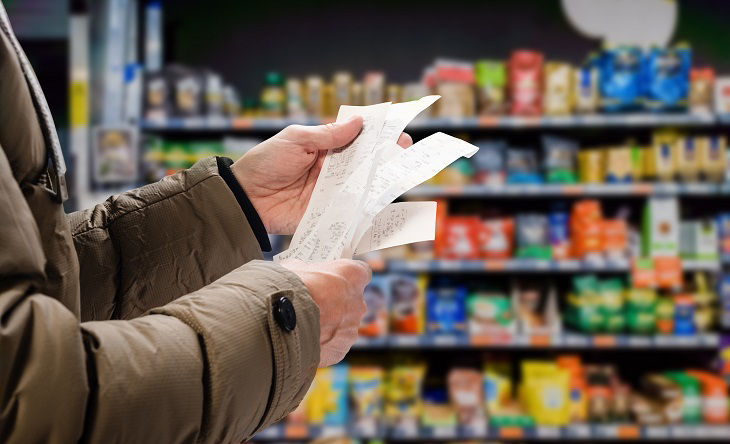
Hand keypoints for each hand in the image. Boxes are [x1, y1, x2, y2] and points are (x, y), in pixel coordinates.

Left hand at [231, 117, 413, 233]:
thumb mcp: (296, 140)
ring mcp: (332, 192)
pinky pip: (352, 211)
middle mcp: (333, 169)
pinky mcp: (328, 213)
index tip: (397, 132)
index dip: (377, 135)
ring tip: (400, 175)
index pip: (357, 139)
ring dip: (381, 181)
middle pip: (365, 163)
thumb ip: (328, 135)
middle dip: (386, 157)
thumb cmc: (265, 163)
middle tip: (405, 152)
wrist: (246, 198)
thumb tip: (359, 122)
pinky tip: (383, 204)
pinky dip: (367, 209)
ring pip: (363, 186)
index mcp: (325, 147)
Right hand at [279, 258, 370, 366]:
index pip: (361, 272)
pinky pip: (333, 345)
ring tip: (305, 325)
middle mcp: (358, 302)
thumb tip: (302, 273)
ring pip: (343, 326)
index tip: (335, 279)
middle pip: (352, 302)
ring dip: (328, 325)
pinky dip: (321, 344)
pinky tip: (304, 340)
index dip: (346, 277)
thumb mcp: (296, 268)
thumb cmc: (290, 287)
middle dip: (336, 303)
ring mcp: (351, 329)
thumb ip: (308, 271)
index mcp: (352, 275)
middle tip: (315, 304)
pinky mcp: (340, 350)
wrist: (279, 320)